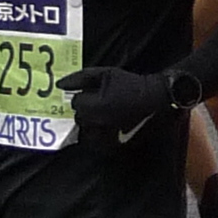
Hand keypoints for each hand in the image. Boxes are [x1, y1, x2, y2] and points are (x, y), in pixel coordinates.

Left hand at [58, 64, 196, 138]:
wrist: (156, 98)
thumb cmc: (131, 84)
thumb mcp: (106, 74)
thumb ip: (81, 78)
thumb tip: (60, 85)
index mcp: (94, 105)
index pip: (76, 103)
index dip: (83, 96)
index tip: (94, 92)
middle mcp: (98, 123)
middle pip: (80, 118)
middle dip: (86, 110)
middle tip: (99, 102)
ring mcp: (106, 135)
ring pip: (87, 132)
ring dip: (91, 124)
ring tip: (103, 115)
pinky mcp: (116, 144)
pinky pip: (99, 143)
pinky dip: (100, 136)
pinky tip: (108, 127)